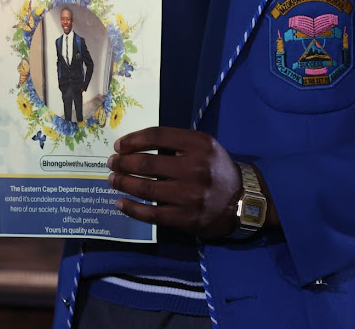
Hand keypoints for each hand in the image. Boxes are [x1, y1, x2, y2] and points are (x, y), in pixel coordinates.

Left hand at [107, 127, 242, 237]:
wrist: (243, 201)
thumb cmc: (216, 169)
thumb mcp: (203, 147)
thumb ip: (175, 144)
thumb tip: (133, 146)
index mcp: (200, 145)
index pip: (157, 136)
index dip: (133, 140)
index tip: (118, 146)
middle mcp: (196, 168)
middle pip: (147, 163)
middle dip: (123, 163)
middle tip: (112, 163)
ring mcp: (191, 195)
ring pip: (146, 188)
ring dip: (123, 183)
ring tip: (113, 180)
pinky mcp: (187, 218)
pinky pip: (151, 213)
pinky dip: (131, 208)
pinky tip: (120, 203)